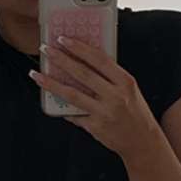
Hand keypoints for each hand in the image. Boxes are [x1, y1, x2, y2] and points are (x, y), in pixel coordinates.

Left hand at [30, 37, 162, 163]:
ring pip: (72, 94)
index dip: (80, 48)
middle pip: (82, 74)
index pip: (99, 59)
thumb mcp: (129, 90)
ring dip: (51, 83)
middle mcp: (115, 96)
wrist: (143, 142)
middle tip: (45, 49)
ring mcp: (104, 113)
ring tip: (36, 74)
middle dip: (61, 59)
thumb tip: (82, 61)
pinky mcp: (95, 127)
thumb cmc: (135, 112)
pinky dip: (62, 107)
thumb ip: (110, 77)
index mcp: (125, 82)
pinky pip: (74, 114)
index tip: (63, 39)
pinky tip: (50, 99)